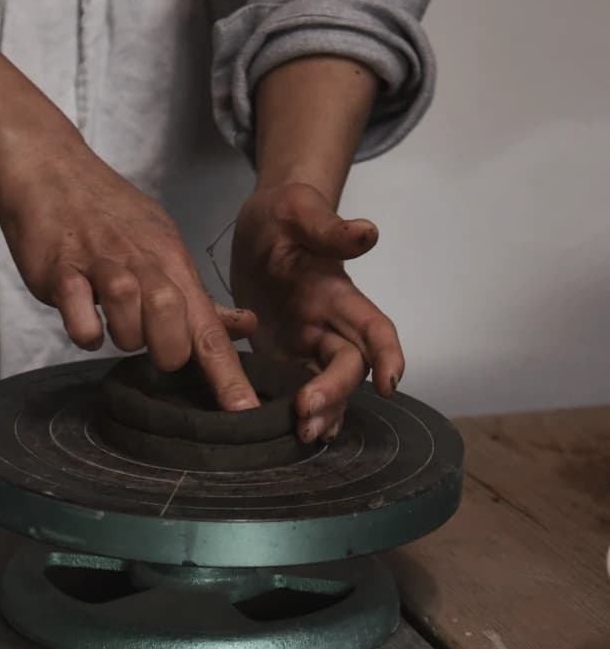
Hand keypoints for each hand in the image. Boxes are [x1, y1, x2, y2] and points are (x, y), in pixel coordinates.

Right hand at [0, 131, 259, 408]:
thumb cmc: (106, 212)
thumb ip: (197, 294)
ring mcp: (103, 267)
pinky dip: (83, 330)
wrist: (48, 168)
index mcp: (172, 263)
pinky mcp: (62, 271)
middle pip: (175, 331)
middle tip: (146, 337)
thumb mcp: (161, 242)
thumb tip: (244, 326)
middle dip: (164, 353)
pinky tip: (79, 313)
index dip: (227, 374)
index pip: (209, 328)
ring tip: (107, 313)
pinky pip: (80, 319)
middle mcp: (145, 265)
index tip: (243, 412)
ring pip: (130, 326)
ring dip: (121, 335)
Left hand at [230, 181, 404, 441]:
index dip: (387, 355)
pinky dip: (302, 413)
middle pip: (349, 367)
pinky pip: (297, 390)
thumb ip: (328, 228)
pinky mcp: (282, 356)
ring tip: (302, 436)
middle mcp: (330, 325)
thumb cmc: (283, 216)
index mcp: (339, 294)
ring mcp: (308, 344)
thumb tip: (368, 233)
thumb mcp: (298, 211)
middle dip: (335, 393)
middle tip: (305, 413)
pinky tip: (287, 437)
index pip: (375, 328)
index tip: (389, 382)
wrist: (259, 228)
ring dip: (323, 413)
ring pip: (329, 387)